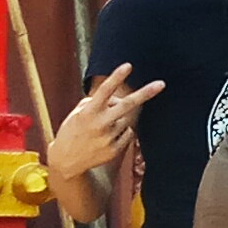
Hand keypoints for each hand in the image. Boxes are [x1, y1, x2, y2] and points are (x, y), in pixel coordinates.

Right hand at [44, 64, 158, 183]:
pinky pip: (128, 133)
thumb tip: (116, 99)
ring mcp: (108, 138)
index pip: (104, 91)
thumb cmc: (72, 131)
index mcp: (88, 112)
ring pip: (125, 119)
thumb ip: (95, 101)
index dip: (116, 77)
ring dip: (119, 119)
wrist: (66, 161)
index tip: (128, 66)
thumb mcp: (77, 113)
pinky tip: (106, 138)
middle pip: (127, 105)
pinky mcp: (115, 150)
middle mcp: (100, 124)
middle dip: (145, 94)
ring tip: (101, 128)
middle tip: (161, 84)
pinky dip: (121, 132)